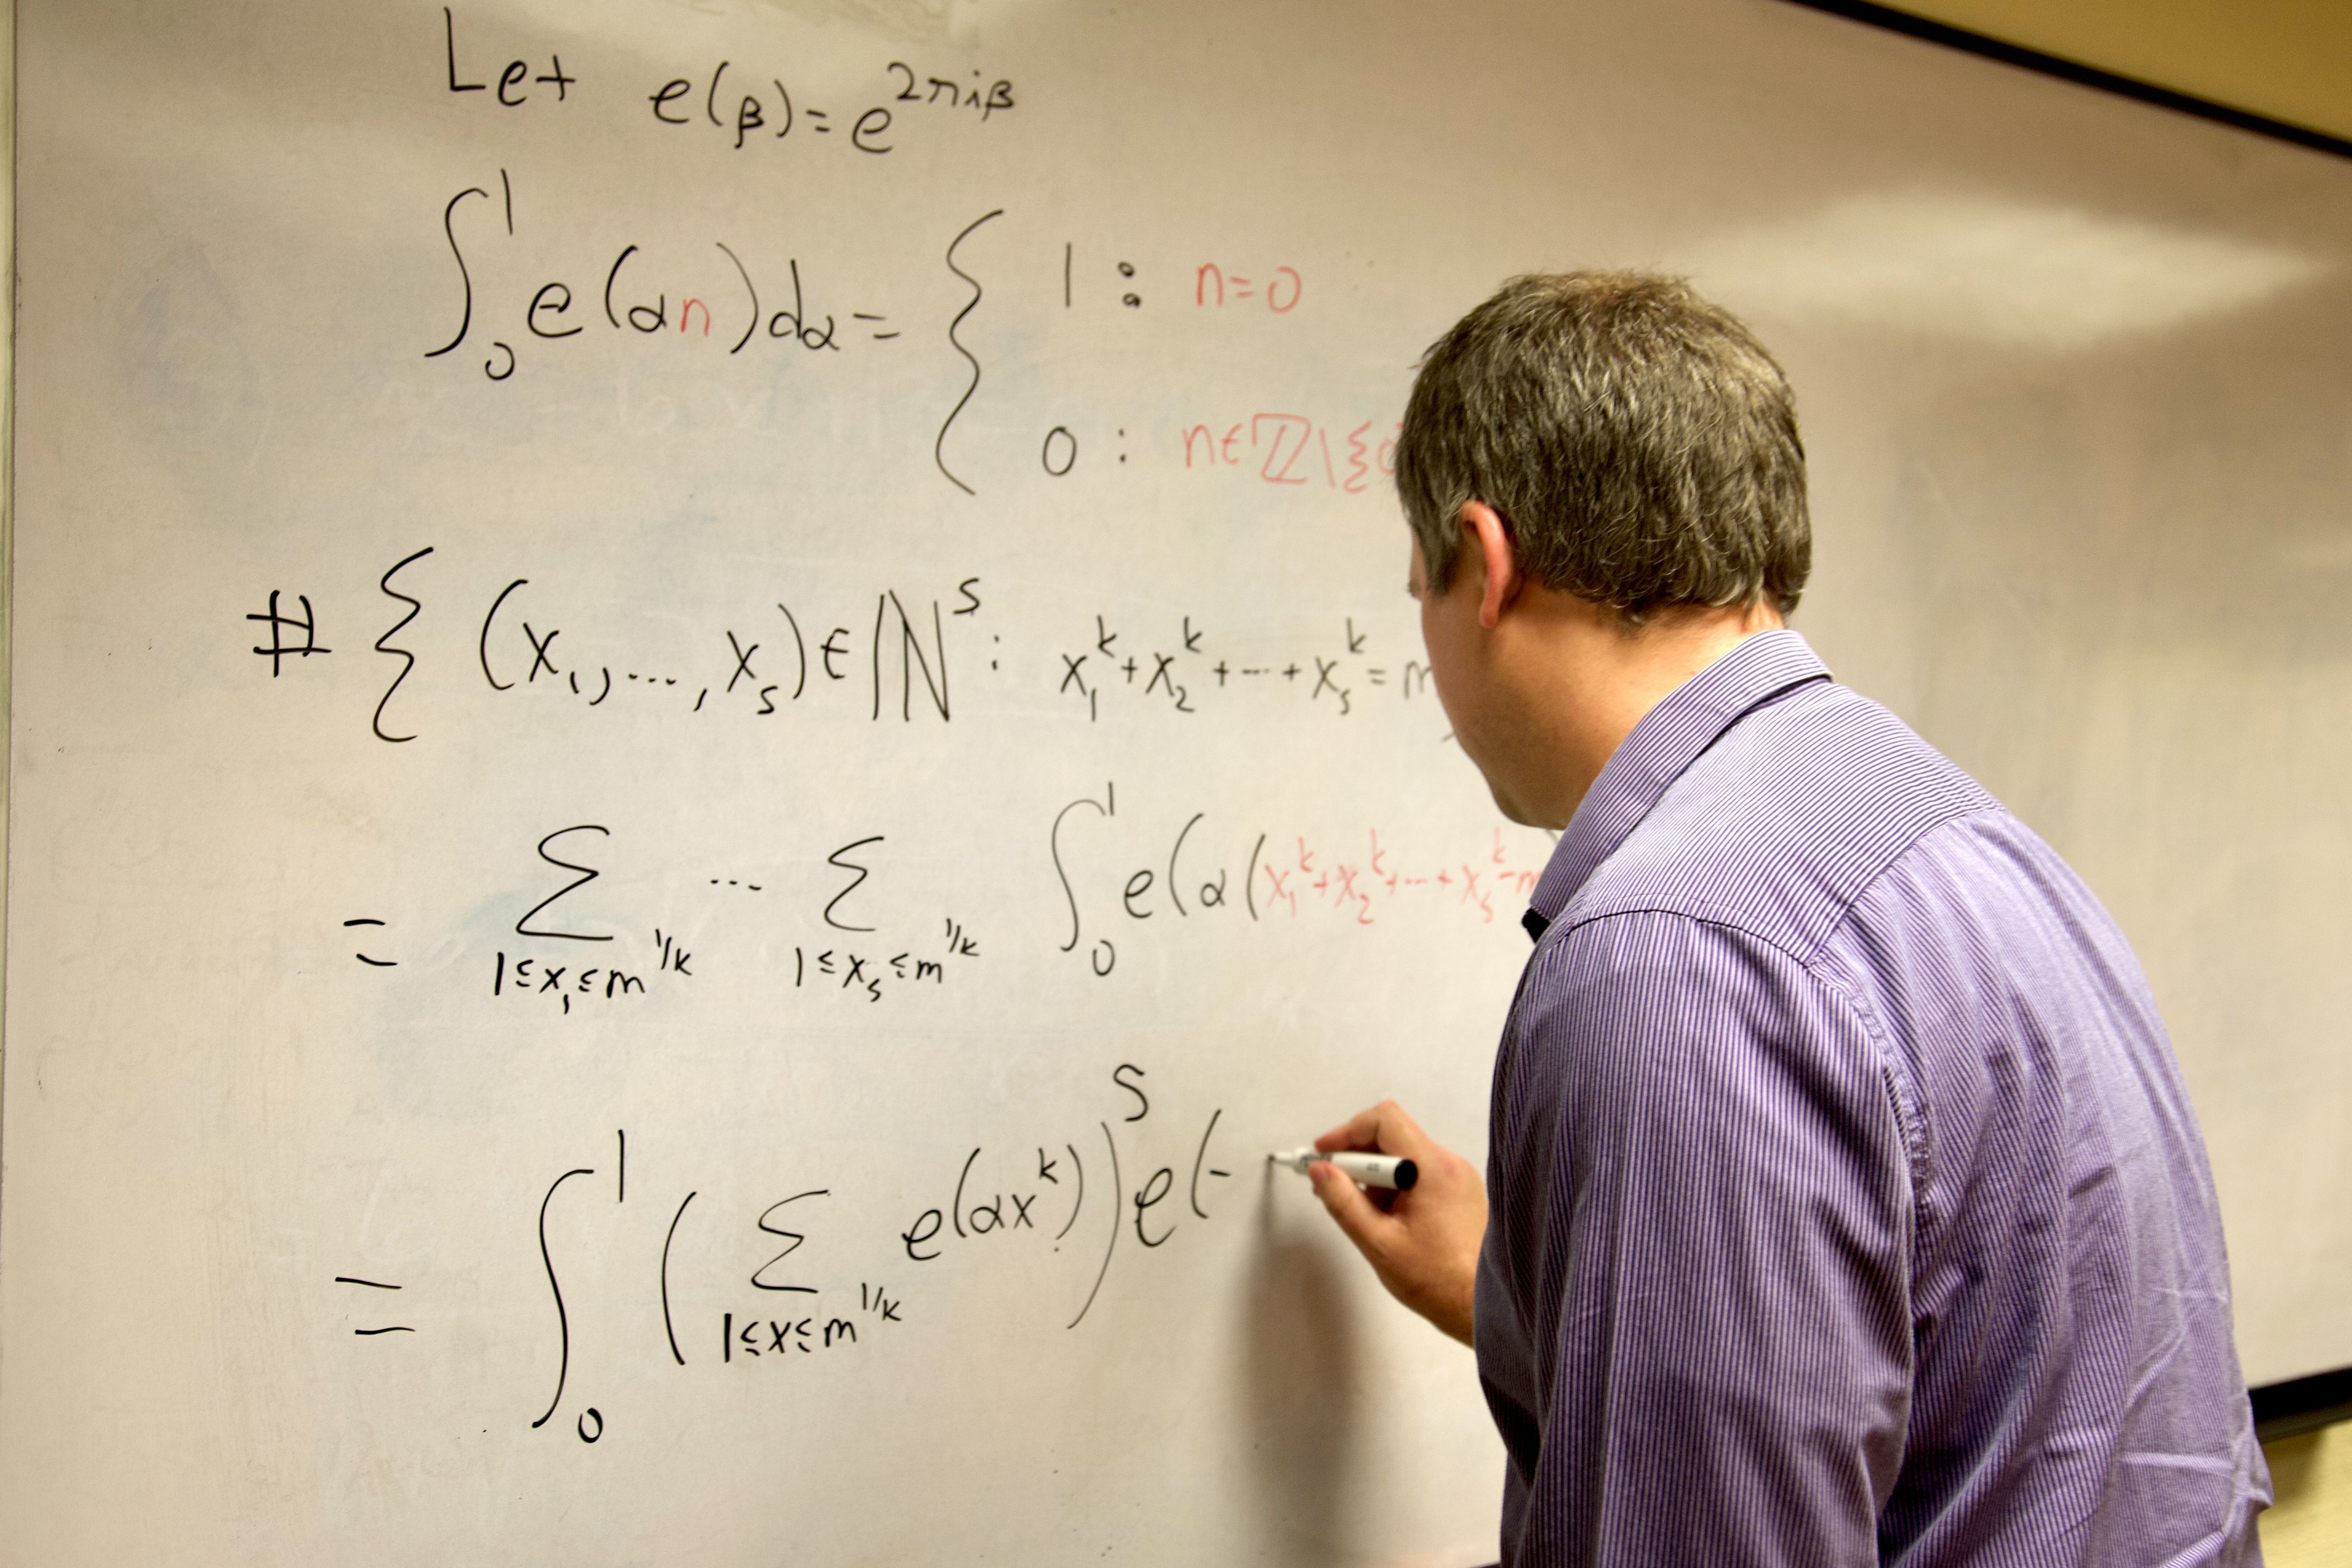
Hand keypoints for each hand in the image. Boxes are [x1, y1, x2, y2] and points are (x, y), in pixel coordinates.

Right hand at [1307, 1099, 1485, 1344]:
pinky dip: (1394, 1187)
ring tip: (1362, 1213)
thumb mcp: (1378, 1242)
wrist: (1480, 1306)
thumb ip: (1343, 1202)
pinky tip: (1385, 1219)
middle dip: (1356, 1157)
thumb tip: (1319, 1170)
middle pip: (1393, 1135)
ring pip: (1403, 1156)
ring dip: (1374, 1175)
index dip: (1347, 1131)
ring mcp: (1458, 1177)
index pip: (1384, 1120)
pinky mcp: (1460, 1192)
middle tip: (1332, 1185)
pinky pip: (1418, 1173)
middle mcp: (1449, 1163)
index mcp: (1432, 1167)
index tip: (1323, 1154)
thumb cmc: (1434, 1280)